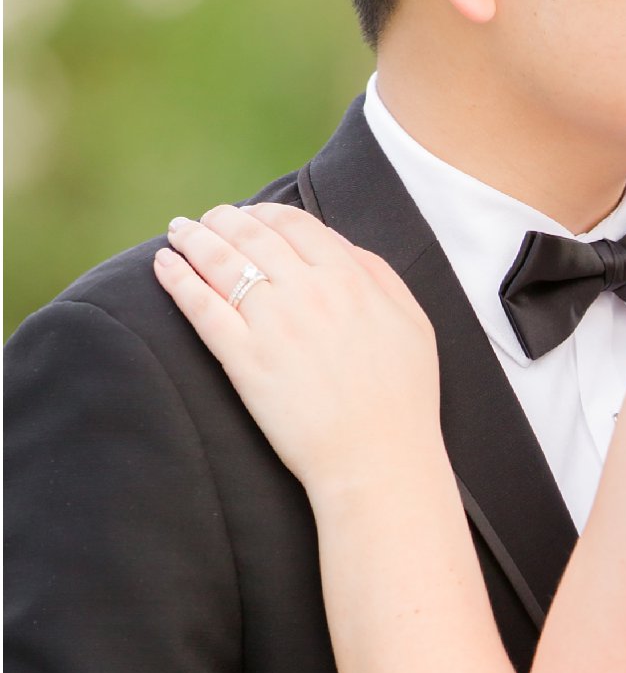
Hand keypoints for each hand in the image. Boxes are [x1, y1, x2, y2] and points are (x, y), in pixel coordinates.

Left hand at [154, 201, 439, 493]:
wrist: (377, 459)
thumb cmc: (403, 399)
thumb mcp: (413, 324)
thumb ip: (379, 275)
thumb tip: (342, 245)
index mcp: (350, 278)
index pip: (297, 224)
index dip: (268, 213)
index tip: (253, 215)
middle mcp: (308, 291)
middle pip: (252, 235)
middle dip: (224, 219)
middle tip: (208, 218)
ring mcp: (272, 324)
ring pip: (221, 262)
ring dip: (194, 238)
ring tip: (178, 231)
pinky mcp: (243, 359)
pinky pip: (201, 307)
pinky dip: (178, 280)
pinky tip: (164, 265)